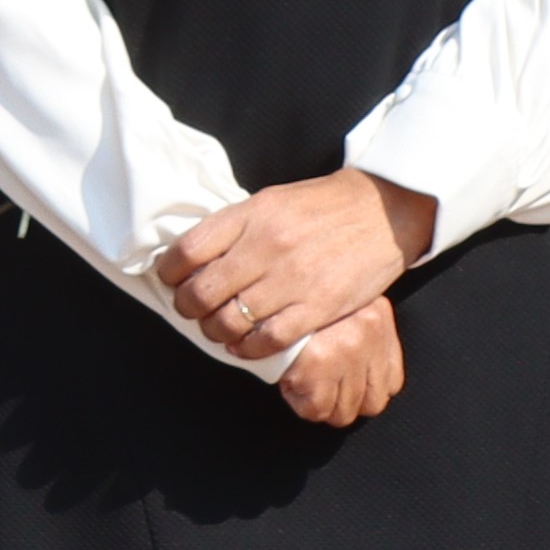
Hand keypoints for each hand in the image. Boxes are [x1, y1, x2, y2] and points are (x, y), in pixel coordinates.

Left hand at [161, 167, 438, 357]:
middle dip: (187, 308)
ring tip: (218, 328)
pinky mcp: (316, 307)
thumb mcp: (271, 201)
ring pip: (229, 322)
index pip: (187, 250)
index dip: (168, 272)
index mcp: (250, 215)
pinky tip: (244, 343)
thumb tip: (194, 258)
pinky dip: (246, 348)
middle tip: (192, 309)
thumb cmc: (321, 207)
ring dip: (214, 331)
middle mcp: (266, 246)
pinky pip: (267, 340)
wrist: (381, 211)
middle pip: (201, 293)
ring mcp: (291, 279)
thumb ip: (235, 228)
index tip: (170, 279)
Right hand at [278, 298, 405, 425]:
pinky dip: (301, 404)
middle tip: (324, 389)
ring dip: (323, 404)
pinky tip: (292, 382)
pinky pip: (317, 410)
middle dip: (346, 402)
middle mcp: (367, 335)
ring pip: (344, 412)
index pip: (392, 382)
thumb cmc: (298, 297)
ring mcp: (345, 353)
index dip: (367, 390)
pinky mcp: (317, 368)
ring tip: (306, 382)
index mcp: (377, 317)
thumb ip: (358, 334)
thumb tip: (362, 376)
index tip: (348, 386)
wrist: (265, 290)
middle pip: (373, 403)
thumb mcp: (342, 304)